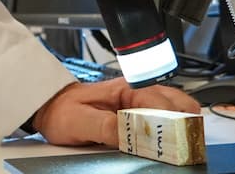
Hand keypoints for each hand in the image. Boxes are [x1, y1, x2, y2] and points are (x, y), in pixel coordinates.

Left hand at [31, 79, 199, 147]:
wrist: (51, 107)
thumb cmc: (63, 110)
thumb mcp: (80, 121)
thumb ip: (106, 127)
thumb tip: (131, 135)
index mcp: (127, 88)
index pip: (160, 103)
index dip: (169, 124)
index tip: (172, 143)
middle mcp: (139, 92)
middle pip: (178, 103)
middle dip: (184, 124)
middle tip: (179, 146)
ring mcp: (142, 101)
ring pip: (177, 109)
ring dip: (181, 126)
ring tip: (175, 146)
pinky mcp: (140, 112)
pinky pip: (167, 118)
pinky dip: (173, 128)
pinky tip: (166, 142)